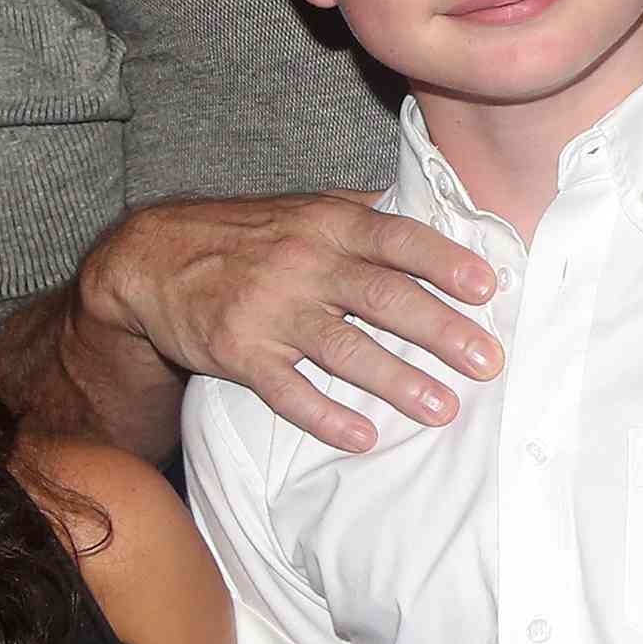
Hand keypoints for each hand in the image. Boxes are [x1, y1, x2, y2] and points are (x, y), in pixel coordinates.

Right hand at [80, 192, 501, 452]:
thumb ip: (365, 212)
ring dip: (397, 380)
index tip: (488, 287)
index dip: (444, 261)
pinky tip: (364, 436)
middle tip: (487, 360)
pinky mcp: (238, 353)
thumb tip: (435, 214)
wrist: (154, 257)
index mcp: (329, 221)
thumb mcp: (306, 206)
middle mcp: (305, 262)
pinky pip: (288, 390)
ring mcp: (271, 309)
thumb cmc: (248, 232)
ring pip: (344, 349)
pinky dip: (326, 416)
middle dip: (440, 330)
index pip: (398, 238)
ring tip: (443, 408)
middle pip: (383, 297)